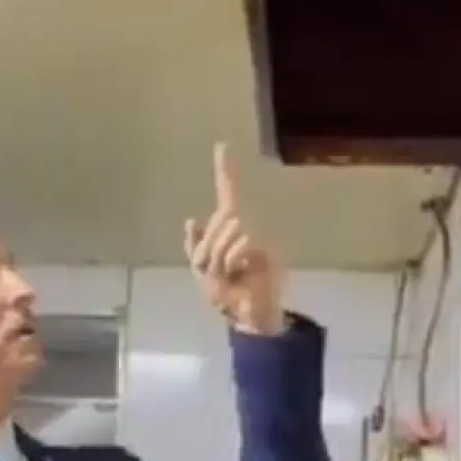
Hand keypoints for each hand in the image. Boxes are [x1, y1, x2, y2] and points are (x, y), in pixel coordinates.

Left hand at [184, 143, 284, 335]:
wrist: (246, 314)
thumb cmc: (224, 294)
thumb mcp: (202, 272)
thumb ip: (195, 247)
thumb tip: (192, 220)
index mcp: (225, 229)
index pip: (226, 194)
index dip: (224, 171)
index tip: (221, 146)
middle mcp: (243, 227)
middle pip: (219, 220)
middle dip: (208, 250)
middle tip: (215, 273)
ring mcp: (257, 237)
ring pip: (228, 232)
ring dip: (220, 260)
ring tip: (230, 276)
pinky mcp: (268, 250)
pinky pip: (240, 245)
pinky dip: (232, 262)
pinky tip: (240, 276)